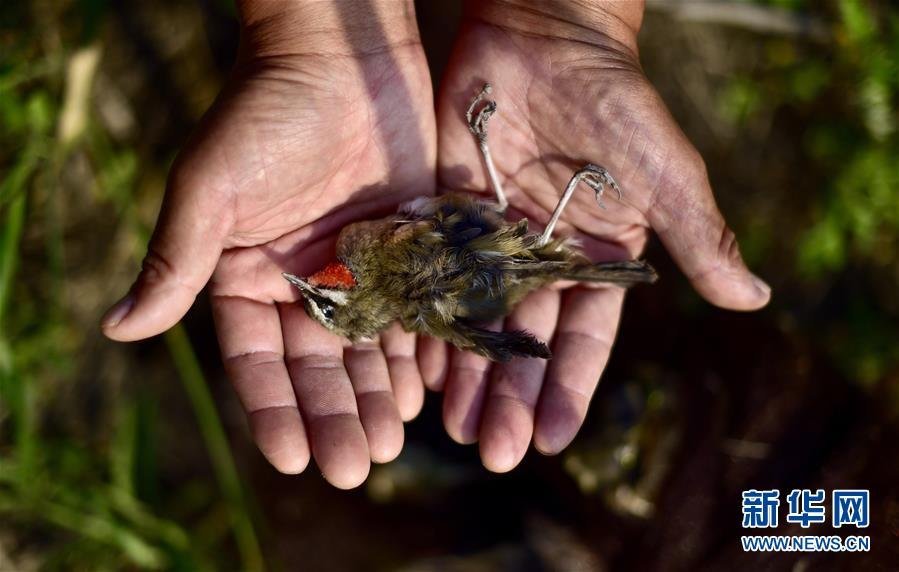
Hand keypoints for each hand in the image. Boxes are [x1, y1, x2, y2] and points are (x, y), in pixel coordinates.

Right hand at [101, 1, 434, 487]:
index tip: (293, 456)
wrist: (342, 57)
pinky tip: (428, 392)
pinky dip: (419, 353)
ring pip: (369, 350)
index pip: (258, 360)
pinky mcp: (405, 251)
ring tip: (391, 443)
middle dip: (336, 416)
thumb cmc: (265, 114)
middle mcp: (302, 283)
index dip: (274, 409)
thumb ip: (176, 259)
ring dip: (380, 397)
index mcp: (248, 277)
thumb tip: (118, 329)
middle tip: (355, 467)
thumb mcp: (211, 187)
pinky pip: (413, 314)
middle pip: (319, 366)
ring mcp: (358, 271)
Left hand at [426, 1, 769, 471]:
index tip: (547, 442)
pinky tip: (408, 357)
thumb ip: (698, 235)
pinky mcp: (447, 212)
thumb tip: (755, 299)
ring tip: (445, 423)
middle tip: (487, 451)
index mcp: (596, 262)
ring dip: (462, 370)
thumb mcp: (664, 171)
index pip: (582, 342)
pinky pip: (432, 274)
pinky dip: (421, 313)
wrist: (545, 34)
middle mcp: (542, 261)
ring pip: (473, 318)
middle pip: (522, 342)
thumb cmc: (617, 100)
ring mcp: (491, 240)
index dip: (565, 392)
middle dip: (507, 397)